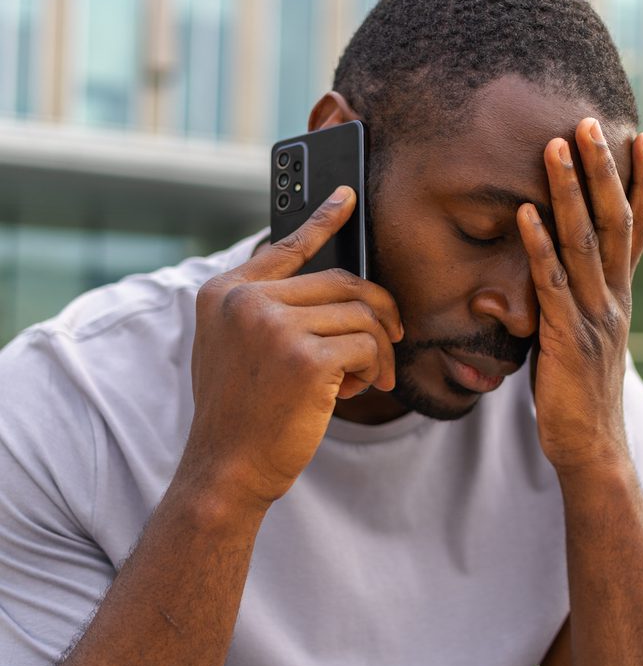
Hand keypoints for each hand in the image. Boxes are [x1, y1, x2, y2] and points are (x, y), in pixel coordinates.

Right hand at [184, 187, 402, 509]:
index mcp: (224, 293)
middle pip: (343, 282)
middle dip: (378, 312)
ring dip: (378, 348)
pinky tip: (359, 390)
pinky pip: (368, 345)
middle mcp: (244, 300)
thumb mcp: (235, 349)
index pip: (285, 247)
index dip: (322, 219)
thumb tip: (340, 290)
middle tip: (394, 338)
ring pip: (362, 314)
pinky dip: (376, 369)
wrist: (226, 469)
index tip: (347, 196)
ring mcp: (272, 325)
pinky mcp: (304, 357)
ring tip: (368, 378)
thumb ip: (269, 311)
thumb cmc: (240, 413)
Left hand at [517, 119, 642, 473]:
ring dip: (570, 191)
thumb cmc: (577, 389)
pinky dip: (539, 246)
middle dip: (602, 169)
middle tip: (588, 121)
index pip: (639, 228)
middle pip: (615, 221)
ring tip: (557, 147)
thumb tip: (546, 272)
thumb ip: (570, 300)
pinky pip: (553, 282)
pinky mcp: (568, 336)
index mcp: (620, 295)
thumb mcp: (579, 334)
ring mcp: (595, 315)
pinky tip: (525, 213)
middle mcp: (615, 297)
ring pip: (585, 241)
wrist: (589, 443)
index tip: (640, 138)